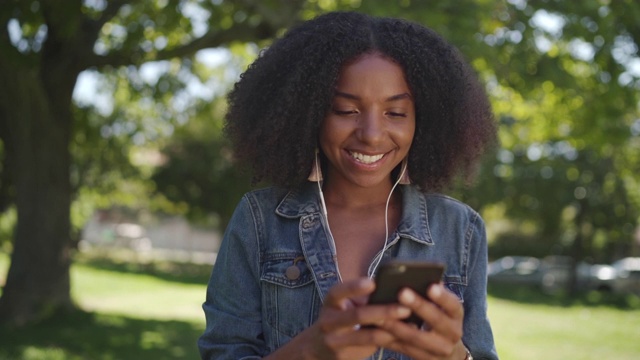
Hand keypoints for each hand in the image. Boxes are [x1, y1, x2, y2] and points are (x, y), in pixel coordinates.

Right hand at [267, 278, 410, 359]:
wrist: (318, 347)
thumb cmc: (340, 319)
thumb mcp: (343, 306)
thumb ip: (362, 300)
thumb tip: (394, 290)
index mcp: (330, 303)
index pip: (338, 292)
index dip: (354, 287)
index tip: (372, 282)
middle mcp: (329, 321)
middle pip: (356, 316)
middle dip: (383, 311)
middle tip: (405, 308)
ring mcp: (334, 340)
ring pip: (365, 336)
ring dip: (389, 330)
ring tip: (409, 324)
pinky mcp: (343, 355)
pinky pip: (369, 348)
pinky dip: (388, 340)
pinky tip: (403, 336)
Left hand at [376, 283, 466, 359]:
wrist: (448, 353)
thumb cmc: (439, 320)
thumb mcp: (442, 308)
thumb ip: (432, 294)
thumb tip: (421, 275)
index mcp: (456, 315)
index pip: (453, 304)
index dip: (443, 297)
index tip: (431, 286)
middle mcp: (453, 333)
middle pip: (436, 320)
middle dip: (419, 306)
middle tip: (402, 292)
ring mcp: (440, 350)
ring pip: (416, 338)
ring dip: (397, 325)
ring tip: (380, 313)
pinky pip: (404, 349)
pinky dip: (389, 339)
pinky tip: (376, 329)